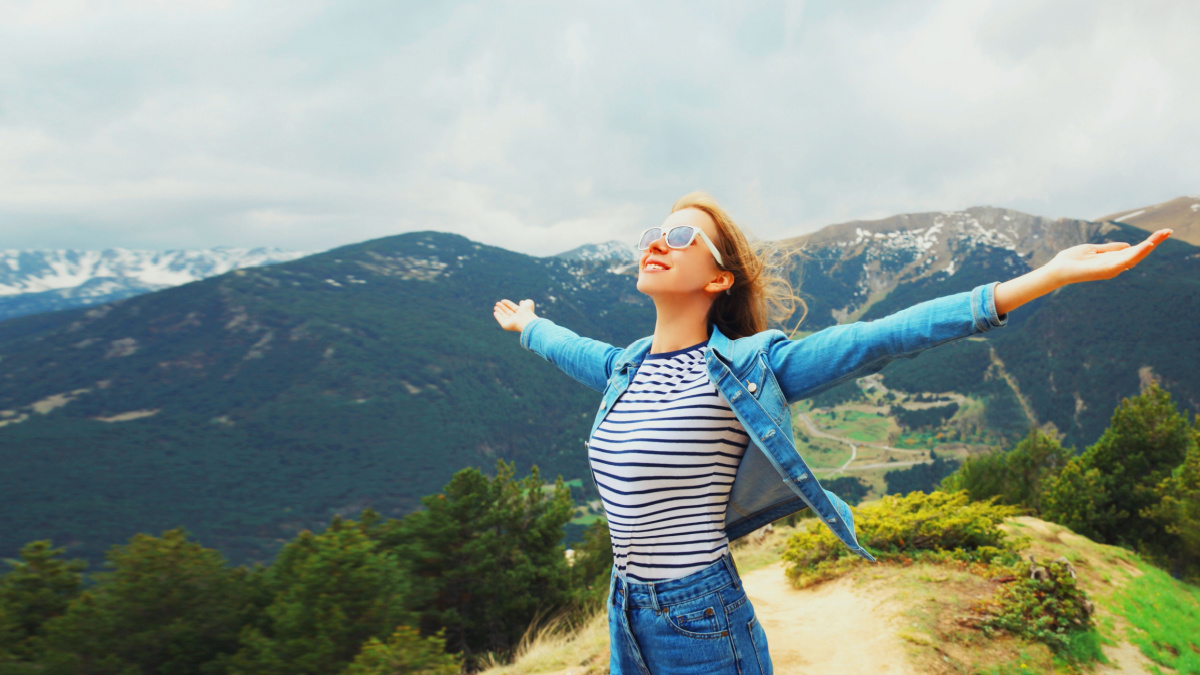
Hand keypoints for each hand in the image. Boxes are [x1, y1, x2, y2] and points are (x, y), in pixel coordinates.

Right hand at [494, 298, 536, 331]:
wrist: (525, 320)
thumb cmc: (527, 312)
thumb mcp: (529, 303)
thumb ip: (527, 301)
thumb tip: (522, 302)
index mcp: (521, 313)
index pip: (513, 307)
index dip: (508, 304)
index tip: (502, 300)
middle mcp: (516, 318)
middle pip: (508, 311)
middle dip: (502, 307)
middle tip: (497, 303)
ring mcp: (511, 322)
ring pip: (504, 315)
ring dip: (499, 311)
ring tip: (495, 307)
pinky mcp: (506, 325)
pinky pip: (501, 320)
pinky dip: (498, 317)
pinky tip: (495, 313)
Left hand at [1044, 228, 1172, 285]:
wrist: (1057, 269)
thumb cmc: (1071, 260)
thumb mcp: (1093, 249)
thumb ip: (1109, 248)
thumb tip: (1127, 245)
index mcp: (1112, 259)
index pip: (1134, 250)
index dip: (1148, 242)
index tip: (1162, 232)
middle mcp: (1115, 265)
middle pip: (1139, 253)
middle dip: (1154, 242)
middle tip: (1169, 231)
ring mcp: (1112, 269)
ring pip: (1136, 256)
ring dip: (1150, 245)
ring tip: (1162, 235)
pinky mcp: (1107, 270)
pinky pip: (1125, 261)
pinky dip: (1137, 253)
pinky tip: (1147, 245)